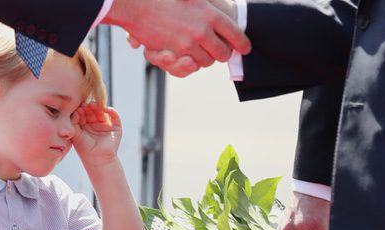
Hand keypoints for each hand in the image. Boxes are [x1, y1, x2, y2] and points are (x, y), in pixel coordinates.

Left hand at [71, 103, 122, 167]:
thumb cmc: (84, 148)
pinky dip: (111, 111)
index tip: (77, 108)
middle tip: (84, 105)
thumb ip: (74, 121)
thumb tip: (76, 110)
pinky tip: (104, 109)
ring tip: (92, 105)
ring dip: (98, 107)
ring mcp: (106, 125)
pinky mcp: (115, 128)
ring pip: (103, 112)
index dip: (81, 110)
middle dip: (89, 107)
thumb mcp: (76, 133)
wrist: (97, 159)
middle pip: (93, 111)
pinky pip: (115, 116)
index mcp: (86, 126)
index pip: (84, 114)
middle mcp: (96, 125)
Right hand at [105, 0, 248, 69]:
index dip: (242, 43)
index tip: (246, 48)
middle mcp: (202, 30)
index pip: (235, 33)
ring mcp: (188, 44)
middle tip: (222, 51)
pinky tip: (189, 55)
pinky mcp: (175, 54)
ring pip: (206, 62)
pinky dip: (191, 63)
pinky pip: (190, 67)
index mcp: (210, 13)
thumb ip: (209, 3)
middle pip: (223, 53)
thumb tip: (221, 9)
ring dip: (205, 59)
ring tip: (201, 51)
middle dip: (223, 54)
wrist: (138, 5)